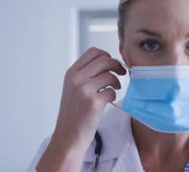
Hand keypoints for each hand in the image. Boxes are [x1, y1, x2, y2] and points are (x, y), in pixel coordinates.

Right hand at [37, 47, 125, 170]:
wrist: (68, 137)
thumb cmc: (73, 114)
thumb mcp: (72, 89)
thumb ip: (85, 75)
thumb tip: (106, 62)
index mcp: (71, 73)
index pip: (93, 52)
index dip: (107, 55)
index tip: (112, 63)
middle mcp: (76, 79)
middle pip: (104, 60)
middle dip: (116, 65)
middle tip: (121, 73)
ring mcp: (84, 90)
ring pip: (109, 75)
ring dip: (116, 81)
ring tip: (114, 88)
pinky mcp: (93, 102)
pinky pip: (112, 91)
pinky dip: (113, 95)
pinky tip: (108, 100)